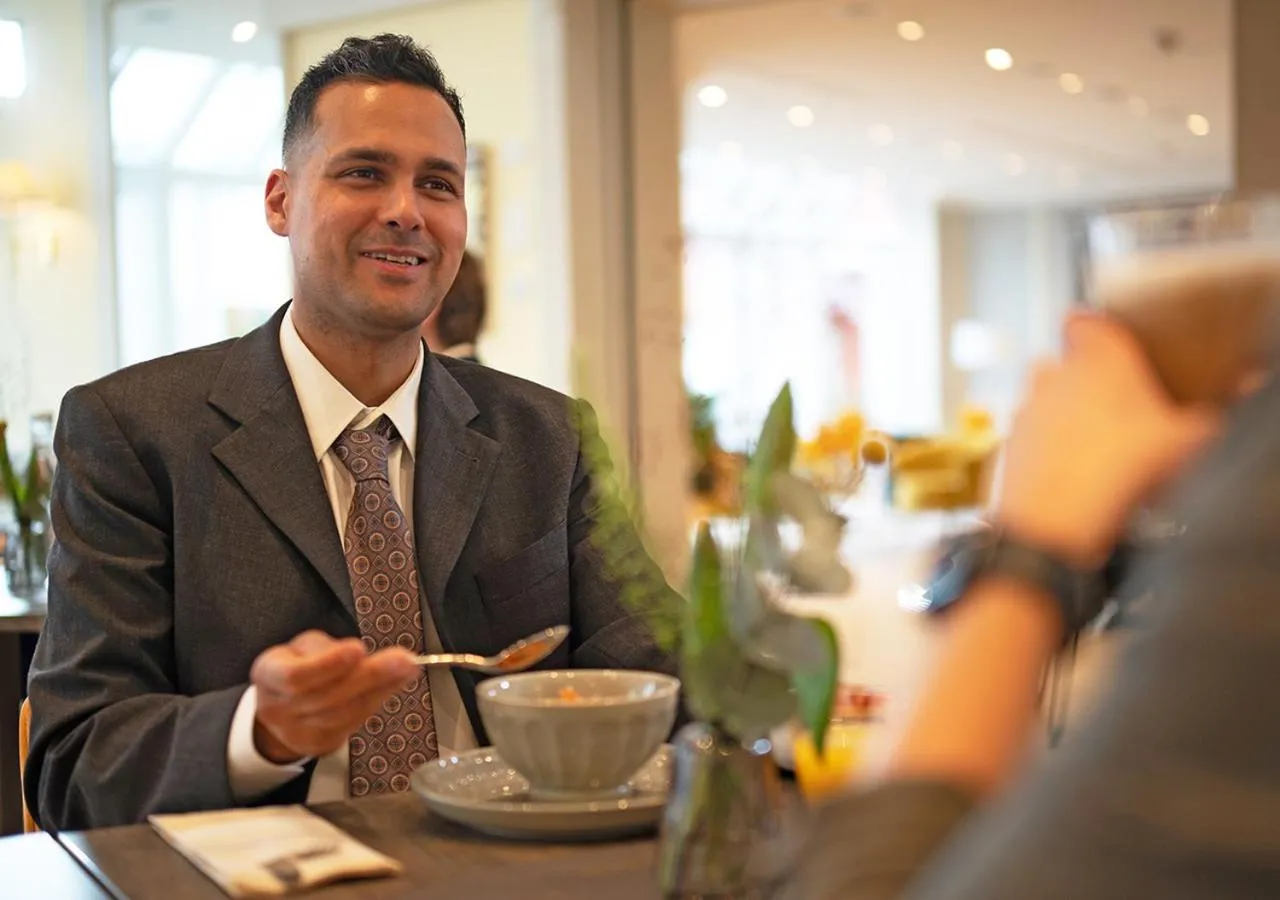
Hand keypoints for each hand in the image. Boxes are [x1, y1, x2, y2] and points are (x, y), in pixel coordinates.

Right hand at [249, 630, 418, 763]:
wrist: (282, 708)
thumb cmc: (298, 666)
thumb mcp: (304, 647)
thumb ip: (329, 649)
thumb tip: (361, 654)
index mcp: (268, 674)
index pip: (294, 675)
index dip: (327, 664)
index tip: (358, 649)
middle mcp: (278, 708)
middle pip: (326, 697)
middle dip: (369, 676)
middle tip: (403, 660)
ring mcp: (298, 732)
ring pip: (344, 714)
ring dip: (381, 689)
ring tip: (408, 668)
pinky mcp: (319, 745)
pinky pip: (353, 723)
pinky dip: (378, 700)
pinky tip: (396, 683)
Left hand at [994, 311, 1219, 567]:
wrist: (1056, 518)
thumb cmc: (1115, 466)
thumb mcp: (1183, 440)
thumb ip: (1200, 421)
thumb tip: (1207, 419)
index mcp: (1096, 355)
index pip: (1083, 320)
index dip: (1096, 330)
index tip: (1112, 344)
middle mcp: (1052, 374)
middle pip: (1064, 362)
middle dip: (1086, 381)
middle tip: (1117, 408)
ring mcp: (1026, 408)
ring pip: (1044, 400)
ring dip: (1064, 417)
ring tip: (1098, 447)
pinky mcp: (1011, 445)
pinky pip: (1031, 438)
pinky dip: (1047, 450)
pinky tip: (1074, 473)